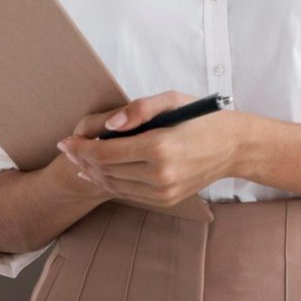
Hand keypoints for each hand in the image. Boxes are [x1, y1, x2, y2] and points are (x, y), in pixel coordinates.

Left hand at [56, 90, 241, 207]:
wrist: (234, 147)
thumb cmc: (203, 118)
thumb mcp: (173, 100)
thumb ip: (139, 109)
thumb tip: (109, 125)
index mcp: (159, 147)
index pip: (106, 152)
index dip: (80, 148)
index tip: (66, 140)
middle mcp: (160, 174)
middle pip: (105, 170)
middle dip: (82, 159)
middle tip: (69, 148)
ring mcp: (163, 191)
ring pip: (113, 185)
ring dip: (92, 173)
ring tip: (80, 160)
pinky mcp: (166, 200)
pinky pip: (128, 193)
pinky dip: (110, 183)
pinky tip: (101, 173)